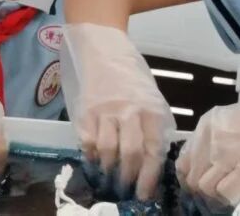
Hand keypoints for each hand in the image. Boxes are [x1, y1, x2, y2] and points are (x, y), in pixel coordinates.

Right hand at [61, 24, 174, 199]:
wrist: (103, 47)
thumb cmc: (130, 74)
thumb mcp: (151, 95)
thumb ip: (152, 123)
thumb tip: (151, 158)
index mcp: (151, 108)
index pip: (153, 150)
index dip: (149, 176)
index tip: (144, 193)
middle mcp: (129, 110)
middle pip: (130, 153)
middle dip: (128, 177)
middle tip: (125, 187)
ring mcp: (105, 109)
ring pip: (107, 149)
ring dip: (108, 168)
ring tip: (110, 174)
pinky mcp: (85, 108)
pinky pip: (86, 139)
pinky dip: (89, 153)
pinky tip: (93, 157)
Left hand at [177, 82, 239, 205]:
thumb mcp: (234, 120)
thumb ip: (215, 138)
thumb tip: (201, 164)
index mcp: (209, 123)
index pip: (184, 157)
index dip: (189, 175)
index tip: (198, 183)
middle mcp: (214, 136)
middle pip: (193, 175)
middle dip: (201, 189)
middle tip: (214, 194)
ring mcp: (230, 152)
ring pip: (206, 186)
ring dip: (215, 195)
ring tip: (229, 194)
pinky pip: (226, 192)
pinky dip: (230, 198)